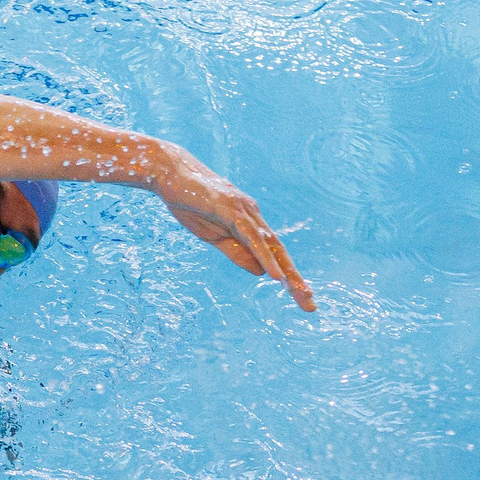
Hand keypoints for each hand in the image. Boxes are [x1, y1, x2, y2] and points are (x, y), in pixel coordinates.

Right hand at [146, 144, 316, 312]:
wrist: (170, 173)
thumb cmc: (189, 202)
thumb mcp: (212, 236)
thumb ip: (236, 252)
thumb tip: (261, 272)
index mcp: (249, 222)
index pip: (273, 252)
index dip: (288, 275)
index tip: (299, 298)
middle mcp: (253, 215)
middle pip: (280, 251)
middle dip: (296, 279)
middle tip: (310, 306)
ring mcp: (245, 211)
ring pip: (272, 246)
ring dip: (288, 273)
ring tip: (300, 294)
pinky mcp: (232, 211)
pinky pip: (253, 238)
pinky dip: (265, 257)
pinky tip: (276, 276)